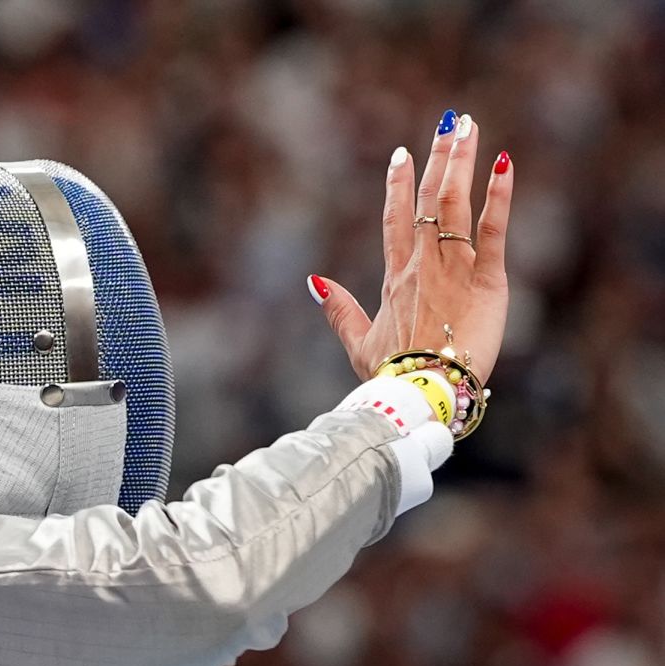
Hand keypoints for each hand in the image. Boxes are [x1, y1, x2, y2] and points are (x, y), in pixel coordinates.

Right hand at [309, 111, 512, 384]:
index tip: (402, 154)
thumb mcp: (358, 345)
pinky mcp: (487, 280)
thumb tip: (314, 281)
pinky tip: (503, 163)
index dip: (397, 185)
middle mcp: (420, 265)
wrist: (422, 390)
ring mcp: (452, 268)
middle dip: (438, 158)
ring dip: (460, 162)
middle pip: (427, 199)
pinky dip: (498, 196)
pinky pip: (493, 230)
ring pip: (453, 204)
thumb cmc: (390, 376)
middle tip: (450, 122)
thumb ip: (339, 311)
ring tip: (467, 126)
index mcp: (394, 279)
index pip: (394, 220)